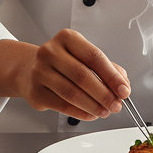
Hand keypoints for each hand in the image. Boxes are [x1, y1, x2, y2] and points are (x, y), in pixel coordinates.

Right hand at [0, 30, 130, 121]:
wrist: (28, 69)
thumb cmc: (61, 62)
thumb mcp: (83, 56)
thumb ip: (106, 68)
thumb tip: (123, 85)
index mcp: (67, 38)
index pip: (94, 56)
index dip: (111, 75)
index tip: (124, 89)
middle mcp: (51, 52)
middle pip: (83, 75)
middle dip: (104, 93)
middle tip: (116, 104)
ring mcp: (40, 72)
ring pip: (72, 93)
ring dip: (93, 105)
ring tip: (105, 111)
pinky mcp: (36, 92)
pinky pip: (62, 106)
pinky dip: (81, 112)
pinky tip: (91, 114)